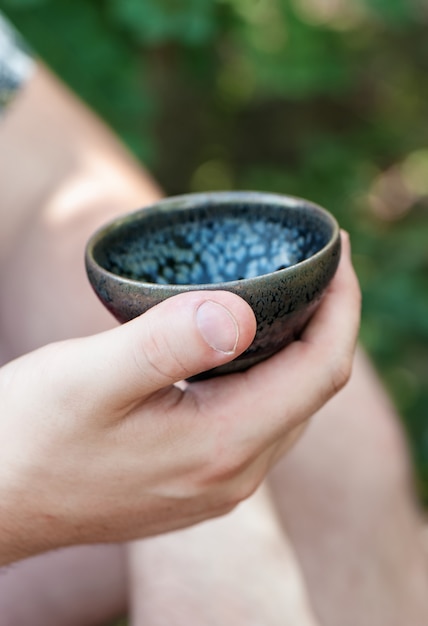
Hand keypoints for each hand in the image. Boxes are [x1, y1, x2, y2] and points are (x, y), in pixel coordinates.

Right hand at [0, 232, 359, 563]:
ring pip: (288, 404)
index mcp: (220, 445)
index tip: (337, 251)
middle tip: (320, 264)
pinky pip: (259, 419)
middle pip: (312, 387)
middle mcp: (233, 474)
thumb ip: (167, 344)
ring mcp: (218, 483)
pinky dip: (270, 374)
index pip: (319, 369)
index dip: (341, 307)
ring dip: (301, 347)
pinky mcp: (198, 479)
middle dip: (328, 321)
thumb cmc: (31, 436)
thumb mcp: (89, 378)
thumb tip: (244, 312)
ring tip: (294, 294)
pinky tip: (250, 346)